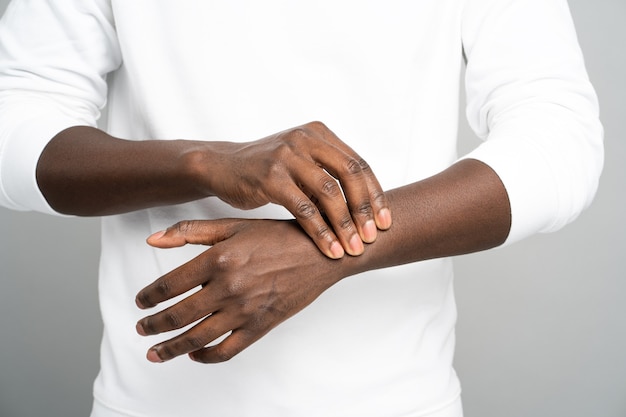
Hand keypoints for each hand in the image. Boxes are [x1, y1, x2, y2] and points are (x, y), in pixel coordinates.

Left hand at [135, 218, 346, 362]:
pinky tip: (195, 354)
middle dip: (153, 326)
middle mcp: (227, 287)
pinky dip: (206, 357)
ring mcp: (244, 311)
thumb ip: (191, 232)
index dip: (149, 297)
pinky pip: (226, 351)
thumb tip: (152, 239)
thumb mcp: (234, 226)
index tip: (141, 302)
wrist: (320, 254)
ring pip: (196, 338)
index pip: (168, 285)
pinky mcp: (260, 327)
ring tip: (155, 353)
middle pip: (177, 316)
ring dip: (170, 348)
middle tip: (142, 328)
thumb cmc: (279, 237)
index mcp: (217, 258)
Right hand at [195, 121, 390, 257]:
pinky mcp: (270, 177)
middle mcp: (306, 139)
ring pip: (329, 192)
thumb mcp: (300, 165)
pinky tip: (329, 248)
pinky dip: (320, 231)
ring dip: (345, 224)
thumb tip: (365, 209)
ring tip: (353, 248)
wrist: (221, 166)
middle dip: (365, 209)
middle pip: (350, 175)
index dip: (375, 194)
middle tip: (374, 236)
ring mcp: (287, 156)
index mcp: (319, 134)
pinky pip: (303, 208)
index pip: (358, 164)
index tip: (386, 221)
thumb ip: (327, 177)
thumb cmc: (264, 170)